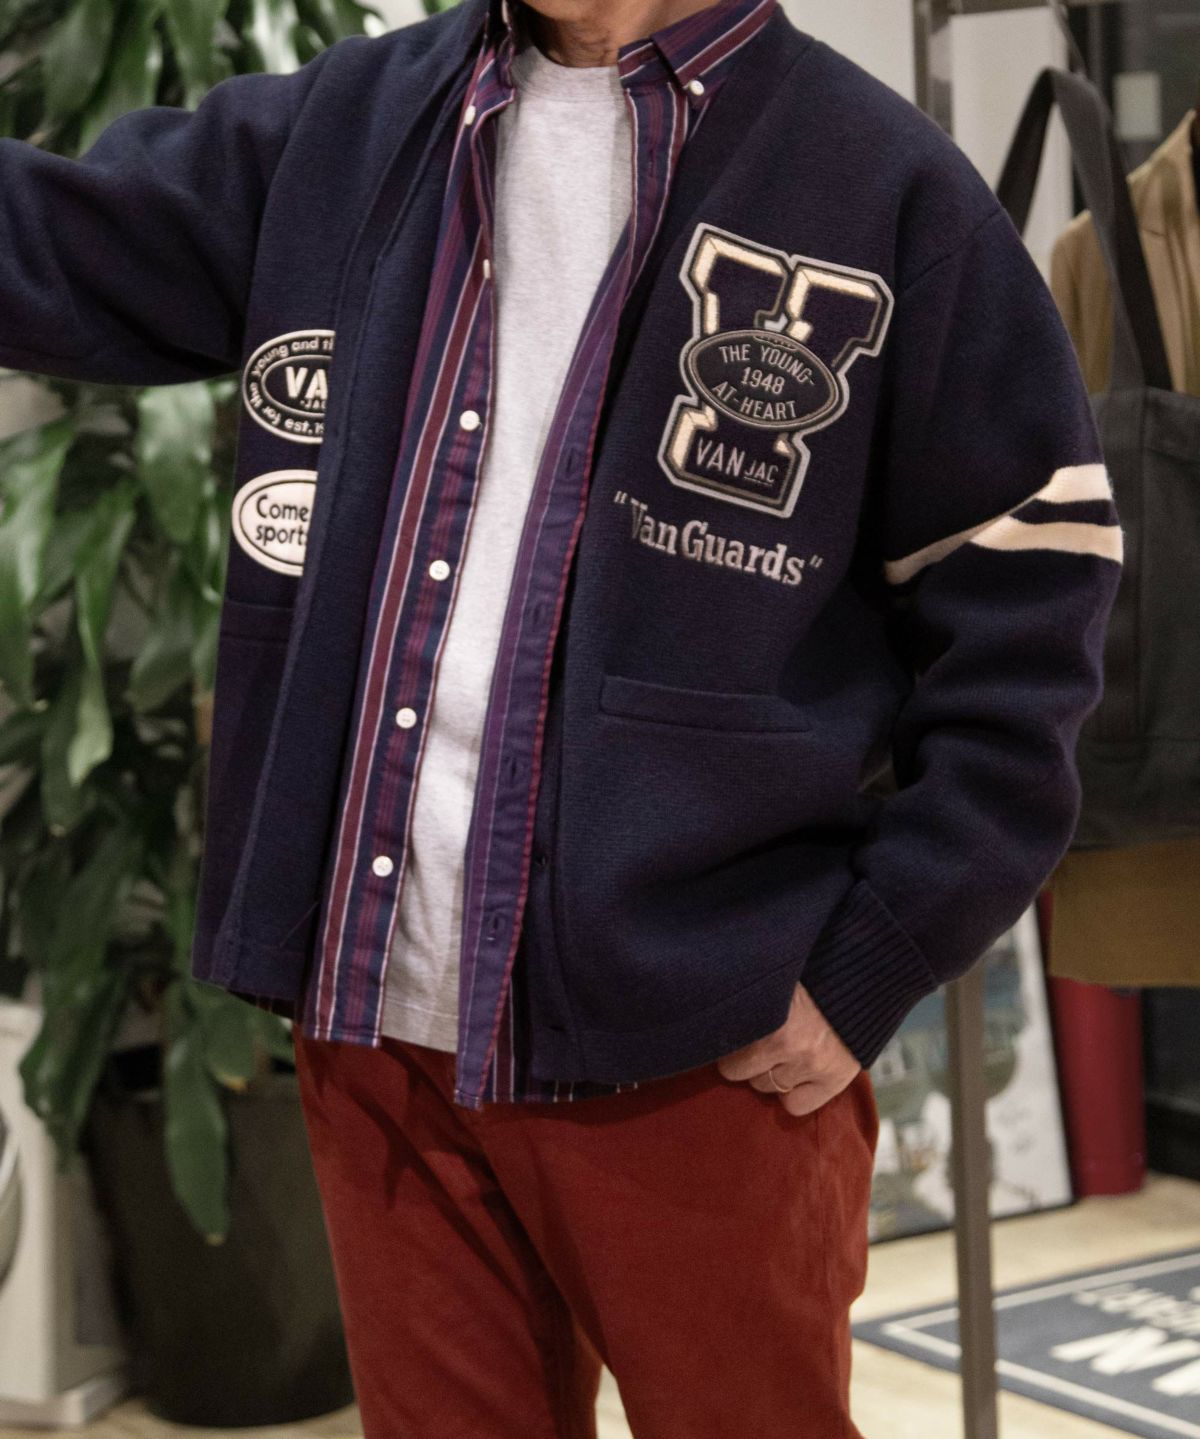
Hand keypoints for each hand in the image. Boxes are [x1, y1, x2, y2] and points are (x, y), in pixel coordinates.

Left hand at [715, 982, 861, 1115]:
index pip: (723, 1042)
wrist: (865, 974)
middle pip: (739, 1069)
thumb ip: (750, 997)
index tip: (736, 1032)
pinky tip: (800, 1075)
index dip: (728, 1038)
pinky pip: (794, 1106)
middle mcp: (782, 1039)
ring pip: (764, 1086)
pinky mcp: (832, 1079)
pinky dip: (794, 1094)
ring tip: (785, 1052)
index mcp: (763, 1009)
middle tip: (762, 1041)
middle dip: (747, 1057)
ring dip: (770, 1072)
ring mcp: (808, 1062)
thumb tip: (710, 1001)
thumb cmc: (813, 970)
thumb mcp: (774, 977)